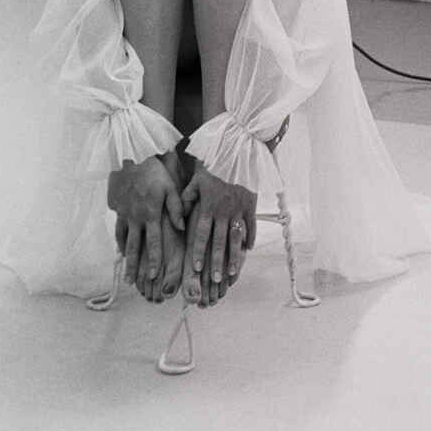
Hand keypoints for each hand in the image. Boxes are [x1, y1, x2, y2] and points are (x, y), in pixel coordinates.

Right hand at [106, 153, 184, 301]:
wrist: (131, 158)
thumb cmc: (155, 171)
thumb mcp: (170, 186)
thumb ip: (176, 208)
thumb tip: (182, 227)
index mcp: (151, 214)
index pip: (154, 242)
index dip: (154, 259)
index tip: (154, 275)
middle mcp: (136, 218)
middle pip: (136, 247)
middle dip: (135, 267)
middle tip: (134, 283)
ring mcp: (125, 215)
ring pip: (125, 241)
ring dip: (126, 259)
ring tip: (126, 274)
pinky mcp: (119, 209)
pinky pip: (118, 230)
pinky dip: (120, 242)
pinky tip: (122, 251)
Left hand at [179, 165, 256, 306]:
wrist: (237, 151)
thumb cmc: (213, 165)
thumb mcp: (195, 180)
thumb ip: (186, 200)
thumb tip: (179, 219)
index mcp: (208, 207)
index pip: (201, 235)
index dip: (198, 252)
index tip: (195, 268)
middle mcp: (223, 211)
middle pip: (220, 241)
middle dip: (217, 262)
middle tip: (216, 279)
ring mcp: (239, 209)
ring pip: (236, 237)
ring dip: (234, 256)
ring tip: (232, 272)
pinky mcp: (251, 204)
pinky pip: (251, 224)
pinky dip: (250, 237)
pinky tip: (248, 250)